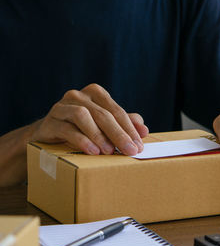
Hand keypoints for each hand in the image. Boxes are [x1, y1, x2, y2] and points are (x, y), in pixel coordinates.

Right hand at [29, 83, 148, 155]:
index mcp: (95, 93)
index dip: (130, 129)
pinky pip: (66, 129)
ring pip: (83, 116)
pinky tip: (92, 151)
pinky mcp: (49, 121)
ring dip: (99, 135)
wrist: (49, 136)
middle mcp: (78, 96)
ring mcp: (61, 107)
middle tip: (130, 151)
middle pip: (103, 114)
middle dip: (119, 134)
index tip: (139, 146)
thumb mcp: (105, 125)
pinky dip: (82, 140)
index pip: (116, 111)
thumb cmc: (83, 128)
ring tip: (109, 152)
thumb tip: (144, 130)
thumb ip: (124, 124)